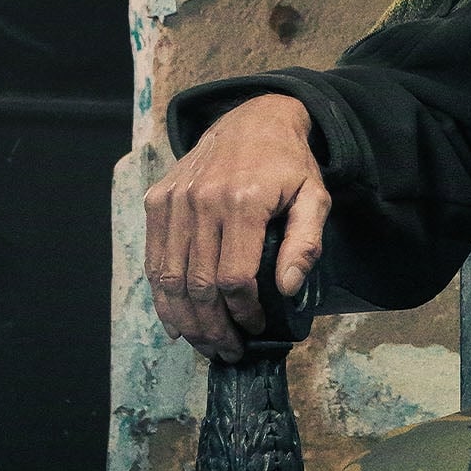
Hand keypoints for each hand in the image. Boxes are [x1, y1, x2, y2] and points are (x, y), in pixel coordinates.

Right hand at [142, 93, 330, 361]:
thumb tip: (287, 288)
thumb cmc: (288, 164)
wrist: (252, 118)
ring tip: (206, 344)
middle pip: (197, 285)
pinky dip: (162, 296)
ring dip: (185, 321)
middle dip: (212, 328)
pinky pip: (155, 259)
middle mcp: (201, 201)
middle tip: (228, 351)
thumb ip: (305, 243)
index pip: (233, 277)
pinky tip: (178, 321)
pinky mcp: (157, 200)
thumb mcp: (314, 196)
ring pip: (169, 278)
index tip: (256, 328)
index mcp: (243, 201)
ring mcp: (174, 200)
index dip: (243, 312)